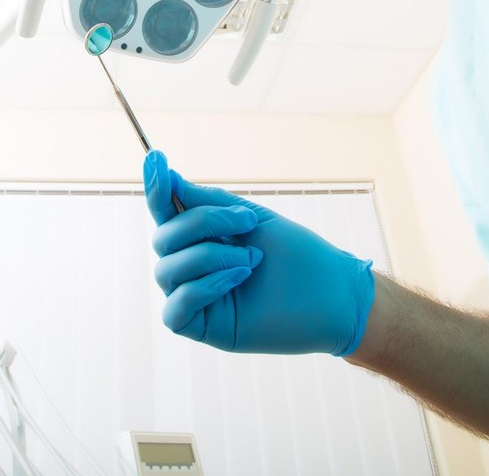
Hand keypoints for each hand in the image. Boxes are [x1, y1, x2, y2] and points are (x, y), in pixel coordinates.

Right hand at [143, 149, 374, 355]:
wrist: (332, 293)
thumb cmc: (298, 255)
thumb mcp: (251, 217)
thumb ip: (208, 203)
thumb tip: (170, 180)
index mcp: (203, 239)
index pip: (167, 213)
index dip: (157, 188)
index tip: (156, 158)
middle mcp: (193, 268)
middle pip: (162, 238)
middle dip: (201, 223)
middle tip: (247, 223)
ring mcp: (196, 299)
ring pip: (167, 270)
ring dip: (210, 257)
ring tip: (252, 261)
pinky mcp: (204, 328)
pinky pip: (175, 308)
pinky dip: (202, 288)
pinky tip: (237, 279)